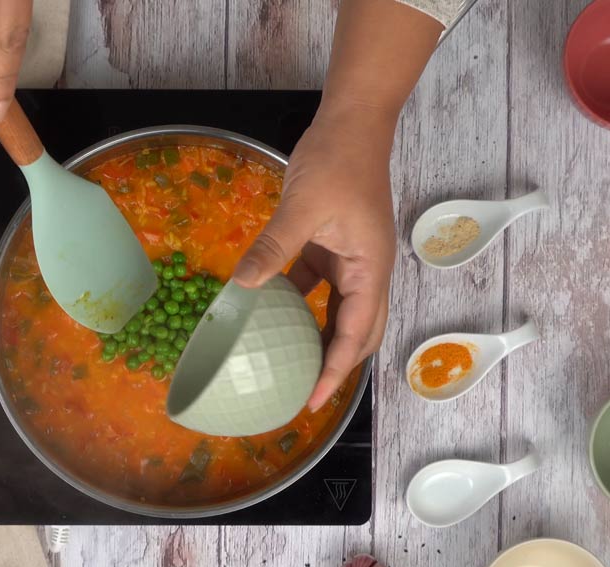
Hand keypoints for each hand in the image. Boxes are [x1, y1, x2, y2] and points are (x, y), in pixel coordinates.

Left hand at [233, 109, 395, 410]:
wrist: (353, 122)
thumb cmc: (338, 161)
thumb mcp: (302, 207)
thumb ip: (273, 248)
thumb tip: (240, 287)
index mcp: (370, 269)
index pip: (355, 334)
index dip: (334, 371)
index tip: (311, 401)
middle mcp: (367, 271)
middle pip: (358, 332)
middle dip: (335, 365)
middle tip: (303, 394)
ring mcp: (352, 259)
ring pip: (339, 312)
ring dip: (320, 338)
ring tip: (291, 365)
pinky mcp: (335, 246)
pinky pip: (320, 286)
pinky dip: (301, 303)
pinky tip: (272, 313)